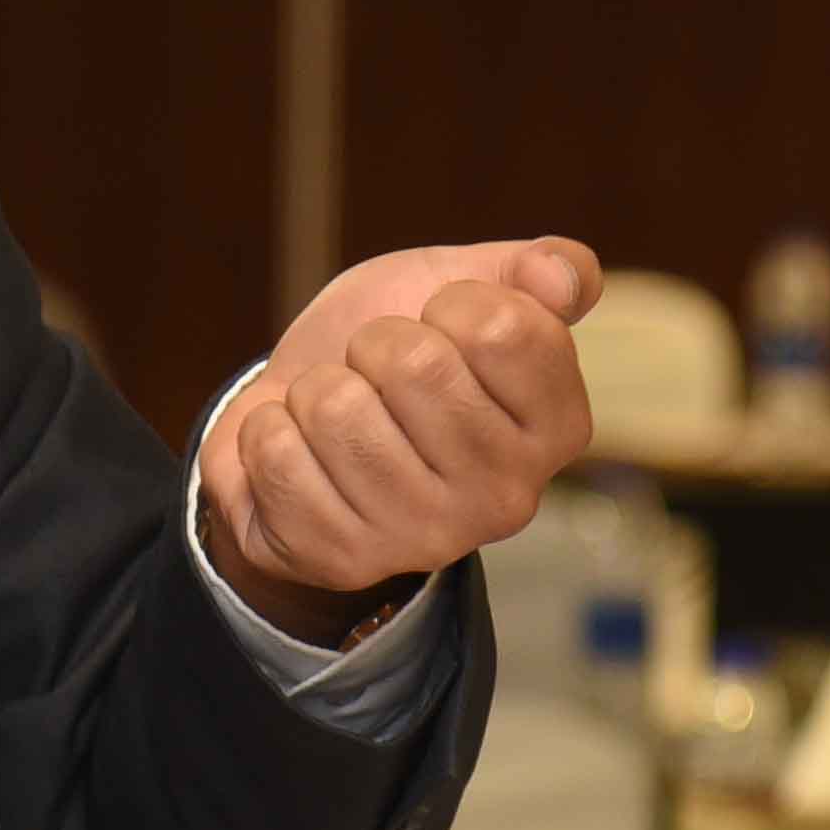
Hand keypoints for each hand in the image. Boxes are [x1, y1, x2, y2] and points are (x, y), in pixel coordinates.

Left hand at [197, 238, 603, 636]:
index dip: (450, 304)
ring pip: (336, 406)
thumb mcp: (469, 286)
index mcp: (558, 428)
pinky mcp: (343, 560)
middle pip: (413, 363)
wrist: (304, 418)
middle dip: (373, 345)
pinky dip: (267, 431)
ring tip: (339, 415)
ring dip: (315, 390)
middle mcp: (508, 498)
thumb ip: (539, 269)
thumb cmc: (397, 351)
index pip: (498, 327)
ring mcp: (425, 538)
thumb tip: (562, 275)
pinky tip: (298, 450)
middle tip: (377, 375)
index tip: (441, 327)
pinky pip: (276, 452)